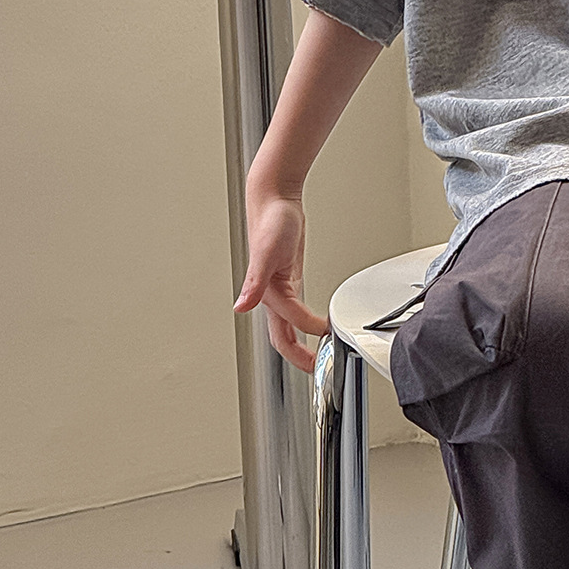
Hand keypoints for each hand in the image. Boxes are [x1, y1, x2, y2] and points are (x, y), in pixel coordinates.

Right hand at [233, 187, 329, 370]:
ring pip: (289, 325)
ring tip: (319, 353)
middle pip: (282, 336)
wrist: (274, 199)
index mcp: (266, 293)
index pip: (288, 327)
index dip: (308, 338)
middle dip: (298, 357)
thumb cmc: (269, 220)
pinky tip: (317, 322)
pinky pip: (295, 308)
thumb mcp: (266, 253)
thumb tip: (241, 306)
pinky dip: (305, 320)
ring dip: (301, 342)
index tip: (327, 341)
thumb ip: (255, 282)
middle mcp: (271, 295)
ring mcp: (280, 287)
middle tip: (317, 369)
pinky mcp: (288, 277)